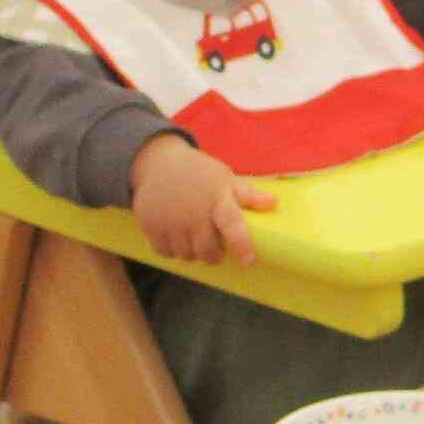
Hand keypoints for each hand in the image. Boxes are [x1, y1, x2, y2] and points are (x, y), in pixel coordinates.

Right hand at [130, 134, 274, 264]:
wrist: (158, 162)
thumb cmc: (200, 174)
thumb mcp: (225, 179)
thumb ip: (248, 195)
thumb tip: (274, 203)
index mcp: (217, 199)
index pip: (232, 224)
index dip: (240, 244)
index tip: (247, 260)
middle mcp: (193, 212)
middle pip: (207, 250)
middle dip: (213, 255)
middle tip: (214, 248)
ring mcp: (170, 220)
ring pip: (186, 254)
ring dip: (192, 253)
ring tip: (193, 238)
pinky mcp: (150, 225)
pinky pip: (165, 252)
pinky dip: (172, 250)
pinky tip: (176, 237)